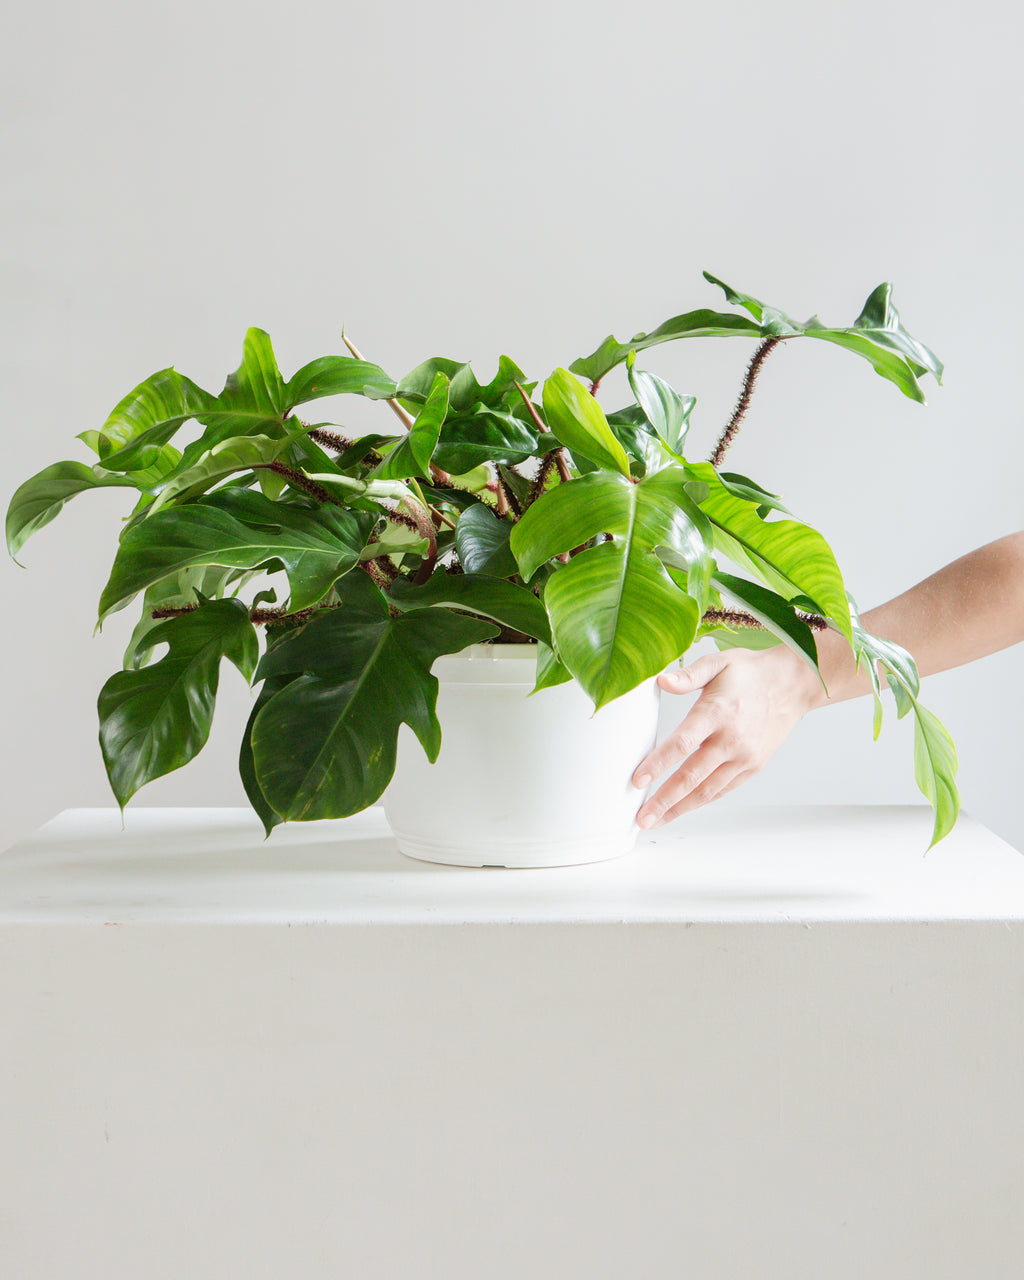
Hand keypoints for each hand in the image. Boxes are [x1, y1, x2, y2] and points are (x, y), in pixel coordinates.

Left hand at [632, 645, 818, 829]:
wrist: (794, 684)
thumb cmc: (752, 673)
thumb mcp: (718, 663)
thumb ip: (688, 675)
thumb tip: (661, 681)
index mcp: (717, 713)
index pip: (682, 744)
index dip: (658, 764)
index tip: (637, 780)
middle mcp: (731, 740)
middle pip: (692, 777)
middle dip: (664, 801)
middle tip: (641, 818)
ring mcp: (744, 757)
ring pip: (707, 791)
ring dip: (679, 808)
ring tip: (656, 820)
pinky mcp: (753, 766)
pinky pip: (722, 789)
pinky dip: (701, 802)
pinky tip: (683, 809)